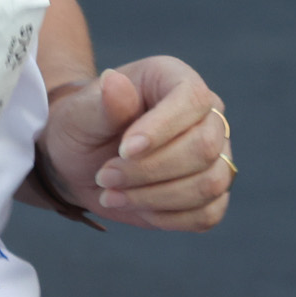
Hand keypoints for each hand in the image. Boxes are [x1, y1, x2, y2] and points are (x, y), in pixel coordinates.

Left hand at [37, 56, 233, 232]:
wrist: (81, 161)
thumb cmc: (83, 126)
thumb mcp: (81, 113)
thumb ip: (104, 103)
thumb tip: (115, 82)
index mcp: (176, 79)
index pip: (192, 100)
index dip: (162, 129)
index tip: (124, 150)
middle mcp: (205, 115)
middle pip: (204, 148)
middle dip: (150, 171)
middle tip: (105, 176)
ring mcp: (214, 155)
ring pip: (208, 184)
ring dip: (156, 198)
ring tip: (111, 194)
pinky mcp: (210, 193)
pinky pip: (207, 214)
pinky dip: (168, 217)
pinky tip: (136, 207)